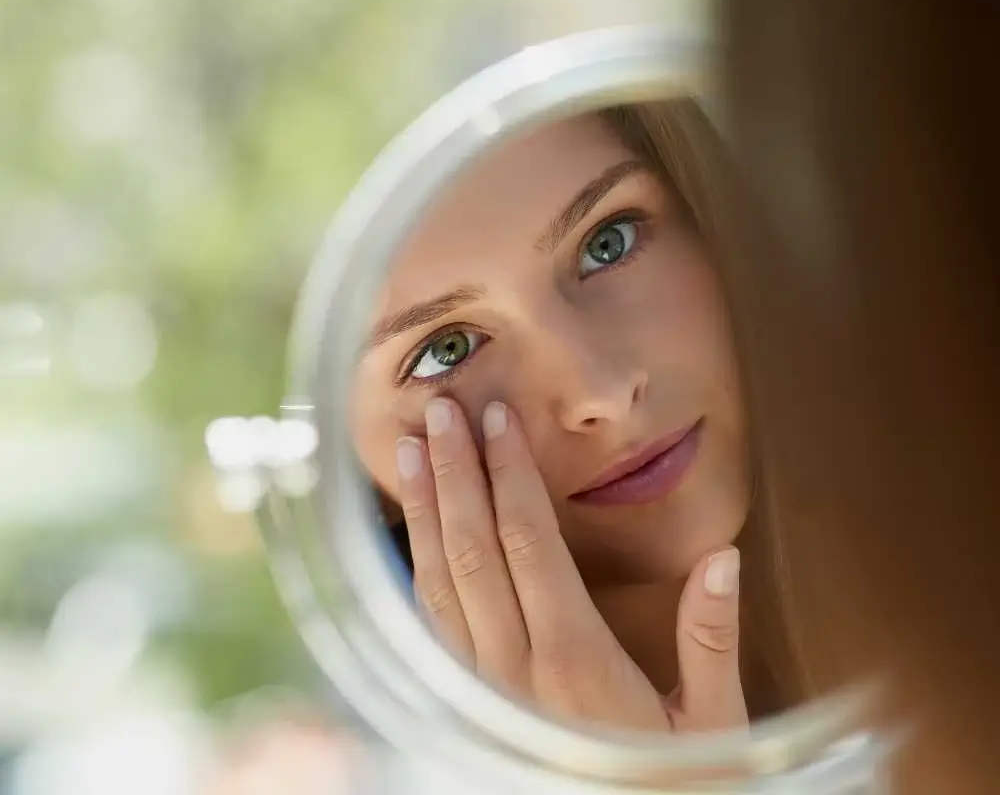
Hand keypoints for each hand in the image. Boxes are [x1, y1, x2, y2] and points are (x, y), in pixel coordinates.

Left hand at [394, 397, 746, 732]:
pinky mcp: (464, 699)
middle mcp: (514, 667)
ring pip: (439, 580)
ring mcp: (479, 684)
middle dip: (456, 472)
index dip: (508, 474)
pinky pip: (430, 621)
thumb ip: (710, 640)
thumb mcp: (711, 725)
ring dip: (424, 509)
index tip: (495, 418)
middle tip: (439, 408)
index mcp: (574, 661)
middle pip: (474, 549)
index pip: (529, 543)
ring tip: (410, 446)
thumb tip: (723, 559)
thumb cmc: (670, 783)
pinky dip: (415, 563)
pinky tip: (412, 526)